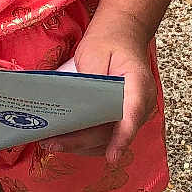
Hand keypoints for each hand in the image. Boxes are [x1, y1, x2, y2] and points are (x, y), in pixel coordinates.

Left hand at [43, 19, 155, 164]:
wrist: (121, 35)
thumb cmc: (110, 41)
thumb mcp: (96, 52)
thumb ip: (91, 79)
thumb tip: (78, 104)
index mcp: (138, 84)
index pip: (133, 113)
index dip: (123, 136)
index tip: (113, 156)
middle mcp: (140, 105)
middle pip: (113, 132)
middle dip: (82, 142)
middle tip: (53, 143)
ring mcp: (131, 115)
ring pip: (108, 140)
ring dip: (80, 146)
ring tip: (52, 143)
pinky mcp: (120, 119)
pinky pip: (105, 137)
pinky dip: (85, 142)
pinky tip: (64, 139)